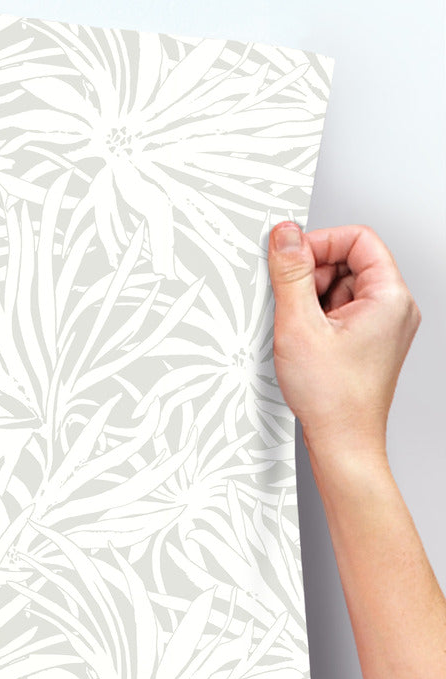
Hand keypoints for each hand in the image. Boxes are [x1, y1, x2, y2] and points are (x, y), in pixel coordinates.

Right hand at [267, 220, 420, 463]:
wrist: (343, 442)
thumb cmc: (332, 397)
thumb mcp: (299, 325)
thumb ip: (291, 274)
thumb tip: (285, 235)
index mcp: (389, 297)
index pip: (358, 239)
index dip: (320, 242)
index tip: (289, 257)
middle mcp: (394, 309)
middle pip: (350, 262)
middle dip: (313, 274)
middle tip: (289, 301)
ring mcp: (383, 327)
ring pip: (342, 288)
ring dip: (312, 299)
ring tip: (298, 330)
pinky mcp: (369, 343)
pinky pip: (341, 312)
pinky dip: (317, 319)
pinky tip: (304, 341)